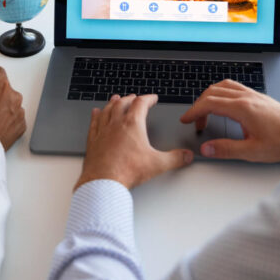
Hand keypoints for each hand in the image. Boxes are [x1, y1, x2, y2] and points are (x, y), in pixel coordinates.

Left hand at [76, 94, 193, 190]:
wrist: (103, 181)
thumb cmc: (127, 171)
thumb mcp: (157, 164)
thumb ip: (175, 159)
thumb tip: (186, 156)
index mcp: (132, 125)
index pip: (141, 104)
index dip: (148, 98)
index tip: (152, 98)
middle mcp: (116, 124)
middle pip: (122, 103)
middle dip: (130, 99)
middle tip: (135, 97)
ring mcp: (102, 131)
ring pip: (107, 110)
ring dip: (113, 103)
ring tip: (116, 99)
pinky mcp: (93, 140)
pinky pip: (94, 122)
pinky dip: (96, 115)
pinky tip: (95, 113)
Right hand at [180, 80, 279, 161]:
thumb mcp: (253, 151)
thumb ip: (226, 149)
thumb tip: (206, 149)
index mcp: (242, 108)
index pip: (209, 103)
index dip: (193, 111)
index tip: (186, 120)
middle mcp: (246, 97)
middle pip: (213, 92)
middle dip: (199, 106)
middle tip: (196, 122)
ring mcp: (253, 95)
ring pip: (223, 86)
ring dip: (210, 97)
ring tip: (206, 112)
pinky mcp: (258, 97)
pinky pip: (233, 87)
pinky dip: (221, 93)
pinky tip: (224, 104)